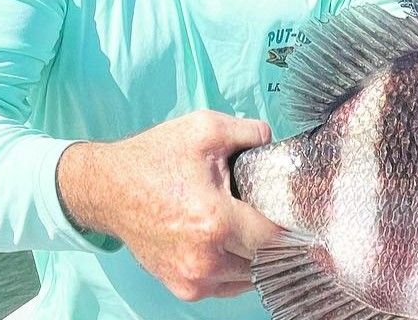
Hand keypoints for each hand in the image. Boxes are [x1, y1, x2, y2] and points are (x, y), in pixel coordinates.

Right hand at [57, 110, 281, 300]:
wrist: (108, 189)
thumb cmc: (153, 160)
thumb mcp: (204, 129)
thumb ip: (249, 132)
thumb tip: (273, 139)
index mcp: (215, 221)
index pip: (277, 241)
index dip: (297, 234)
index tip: (309, 225)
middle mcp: (206, 258)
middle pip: (266, 263)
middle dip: (278, 244)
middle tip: (283, 222)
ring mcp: (193, 278)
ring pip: (248, 280)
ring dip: (258, 259)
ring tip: (257, 231)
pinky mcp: (183, 287)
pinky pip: (226, 286)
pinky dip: (237, 270)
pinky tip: (236, 245)